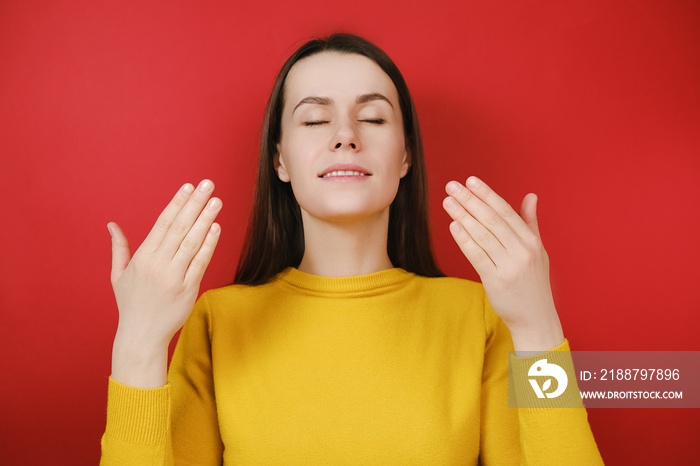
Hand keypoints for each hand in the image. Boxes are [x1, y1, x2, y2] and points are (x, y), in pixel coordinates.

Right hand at [108, 180, 221, 385]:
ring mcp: (174, 278)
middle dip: (194, 204)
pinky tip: (216, 228)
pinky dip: (209, 245)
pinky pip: (200, 263)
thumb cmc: (131, 304)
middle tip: (207, 184)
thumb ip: (119, 248)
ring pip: (191, 243)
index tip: (188, 187)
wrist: (141, 336)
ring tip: (216, 201)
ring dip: (205, 220)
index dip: (176, 204)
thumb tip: (111, 225)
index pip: (162, 224)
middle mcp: (158, 265)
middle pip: (179, 228)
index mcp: (142, 258)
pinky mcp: (188, 290)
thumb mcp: (119, 275)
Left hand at [442, 176, 562, 349]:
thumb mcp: (537, 251)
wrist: (536, 318)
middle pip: (491, 220)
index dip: (487, 194)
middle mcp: (522, 251)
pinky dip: (465, 240)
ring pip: (482, 235)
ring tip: (448, 202)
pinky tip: (453, 226)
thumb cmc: (533, 282)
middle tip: (452, 186)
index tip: (470, 180)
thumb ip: (530, 223)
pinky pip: (477, 256)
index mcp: (531, 241)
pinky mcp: (496, 281)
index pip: (505, 211)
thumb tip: (531, 196)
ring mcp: (510, 266)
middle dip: (470, 200)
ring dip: (463, 216)